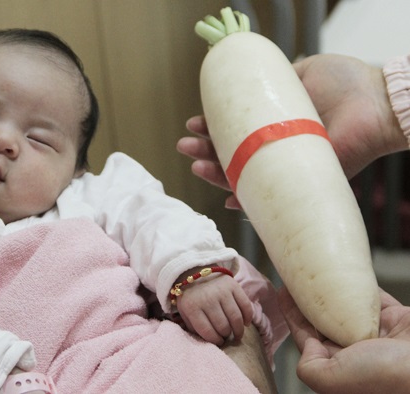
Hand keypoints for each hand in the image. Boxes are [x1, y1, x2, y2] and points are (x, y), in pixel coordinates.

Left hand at [176, 274, 252, 345]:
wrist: (196, 271)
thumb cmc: (191, 296)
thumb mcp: (184, 311)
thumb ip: (192, 326)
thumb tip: (206, 342)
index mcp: (192, 307)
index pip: (208, 332)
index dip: (216, 341)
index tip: (219, 342)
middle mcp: (207, 299)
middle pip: (223, 326)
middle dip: (226, 336)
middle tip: (227, 337)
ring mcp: (221, 291)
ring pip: (235, 318)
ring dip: (238, 330)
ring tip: (237, 334)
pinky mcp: (233, 285)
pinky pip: (245, 306)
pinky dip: (248, 318)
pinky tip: (245, 323)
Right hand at [177, 54, 407, 203]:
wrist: (376, 102)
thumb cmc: (345, 84)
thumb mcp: (303, 71)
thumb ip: (278, 77)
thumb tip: (250, 78)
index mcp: (274, 124)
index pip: (235, 132)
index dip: (213, 129)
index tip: (194, 123)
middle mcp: (277, 148)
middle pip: (233, 155)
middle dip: (205, 152)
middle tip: (185, 146)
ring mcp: (287, 167)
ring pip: (244, 176)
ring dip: (215, 173)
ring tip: (193, 164)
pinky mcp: (301, 182)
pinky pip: (269, 198)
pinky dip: (247, 202)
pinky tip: (228, 200)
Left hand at [278, 286, 409, 393]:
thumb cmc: (388, 378)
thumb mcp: (334, 380)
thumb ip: (311, 367)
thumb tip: (306, 345)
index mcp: (340, 370)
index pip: (308, 338)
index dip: (293, 314)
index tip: (283, 291)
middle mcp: (357, 354)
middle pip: (326, 320)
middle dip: (311, 300)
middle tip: (298, 275)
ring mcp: (378, 336)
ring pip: (348, 308)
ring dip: (333, 291)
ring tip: (317, 271)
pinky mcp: (398, 321)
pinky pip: (375, 300)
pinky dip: (364, 287)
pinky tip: (349, 274)